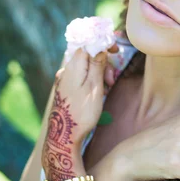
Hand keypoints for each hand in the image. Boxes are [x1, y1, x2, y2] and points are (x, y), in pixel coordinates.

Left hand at [42, 44, 117, 180]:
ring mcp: (64, 80)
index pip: (88, 44)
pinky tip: (98, 93)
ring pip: (85, 67)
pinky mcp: (65, 89)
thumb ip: (97, 64)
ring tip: (107, 89)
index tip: (116, 49)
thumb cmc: (82, 112)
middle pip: (88, 56)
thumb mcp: (94, 87)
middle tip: (111, 80)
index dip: (102, 44)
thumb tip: (100, 47)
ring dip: (99, 74)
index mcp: (73, 66)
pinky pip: (81, 77)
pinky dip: (91, 80)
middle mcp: (66, 70)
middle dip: (103, 64)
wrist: (64, 136)